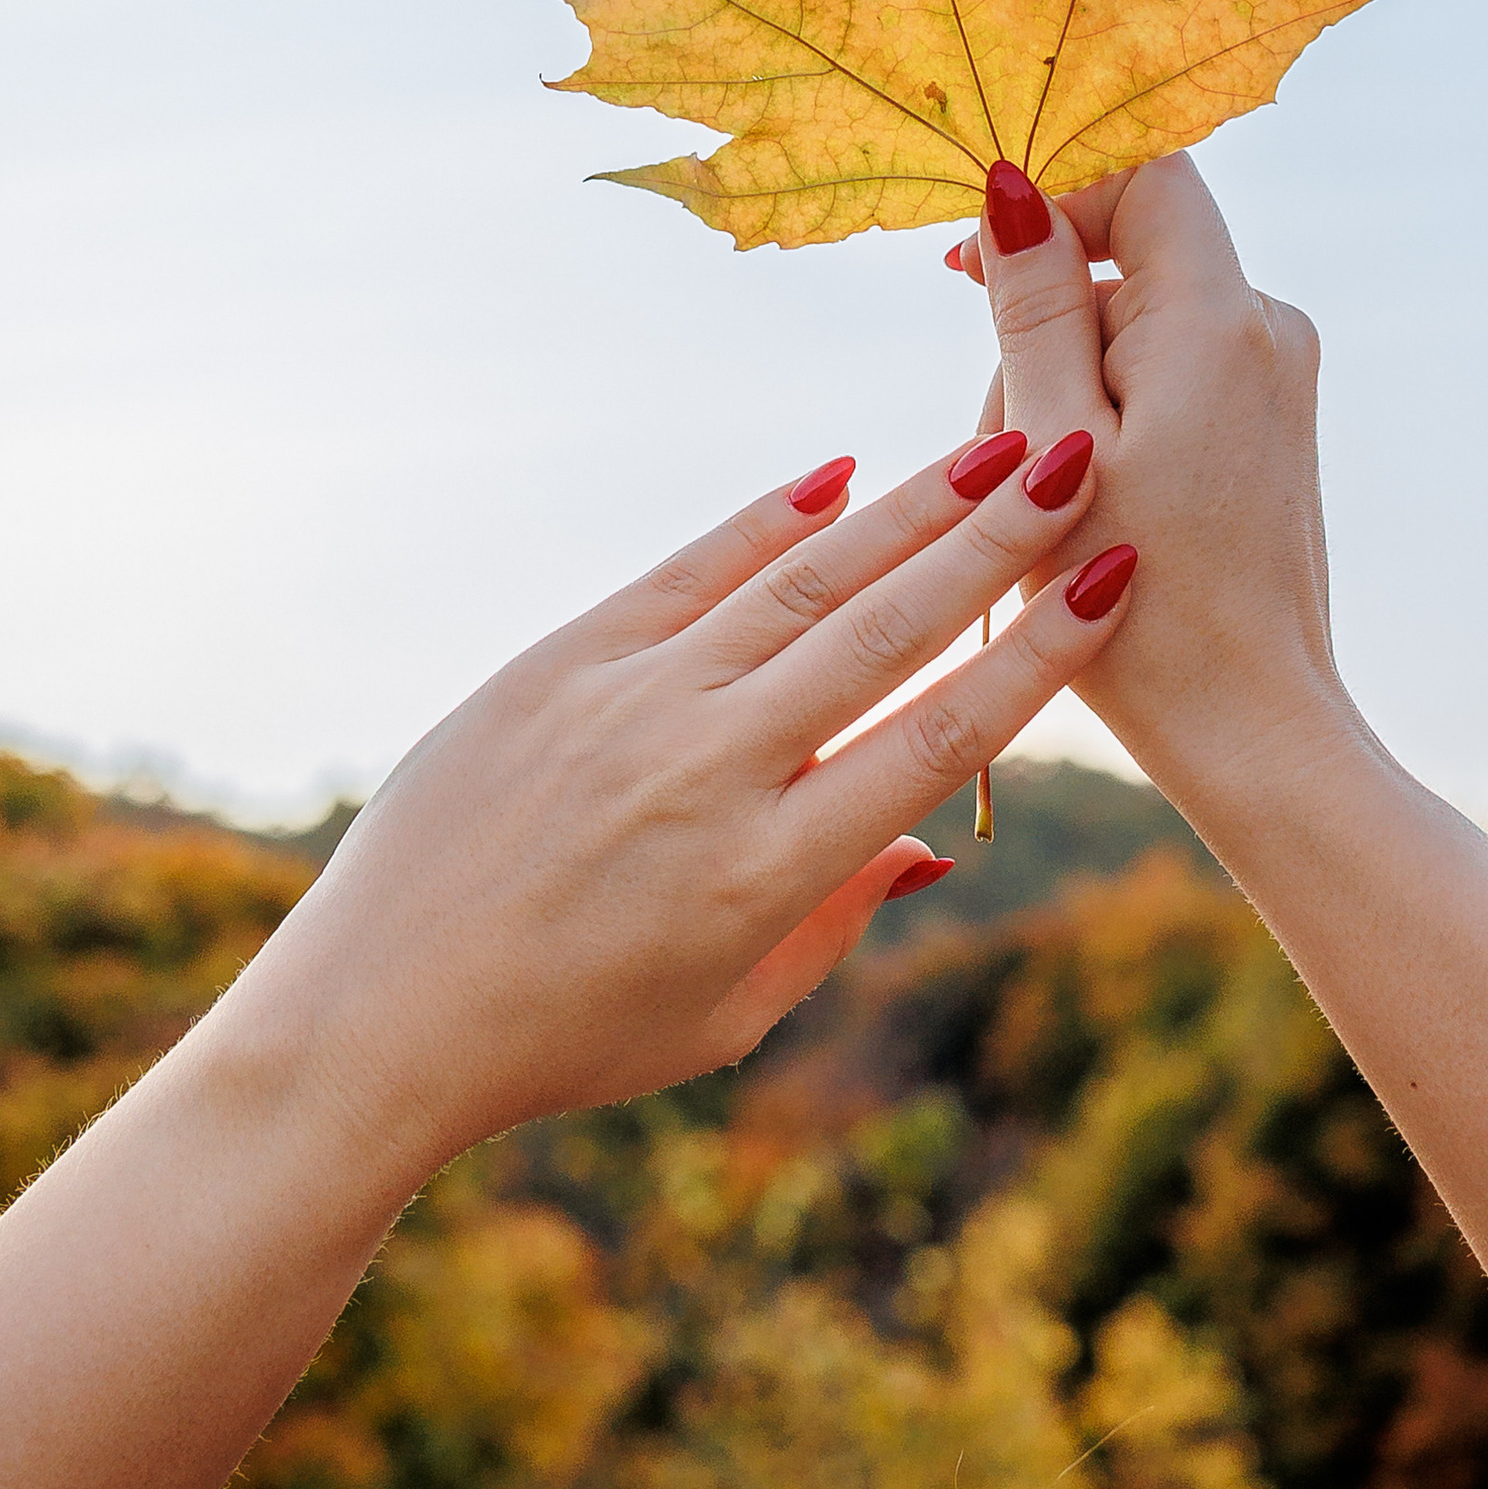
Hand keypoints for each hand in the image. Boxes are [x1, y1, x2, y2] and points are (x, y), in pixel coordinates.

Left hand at [252, 422, 1140, 1179]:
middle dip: (992, 546)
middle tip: (1078, 466)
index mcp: (761, 875)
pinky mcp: (562, 660)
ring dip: (906, 511)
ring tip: (992, 452)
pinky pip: (686, 572)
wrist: (378, 1011)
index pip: (933, 743)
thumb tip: (932, 839)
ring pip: (797, 582)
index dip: (1034, 660)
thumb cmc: (566, 1036)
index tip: (1108, 585)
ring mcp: (630, 703)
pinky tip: (840, 475)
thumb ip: (836, 921)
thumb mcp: (726, 1017)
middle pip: (880, 635)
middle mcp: (706, 772)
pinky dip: (766, 520)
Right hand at [947, 152, 1362, 819]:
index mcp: (1218, 316)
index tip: (968, 266)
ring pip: (1132, 320)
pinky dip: (1107, 416)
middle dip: (1042, 323)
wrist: (1250, 725)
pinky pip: (1164, 369)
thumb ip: (1031, 303)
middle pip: (1124, 253)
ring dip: (1066, 384)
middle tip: (1010, 444)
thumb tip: (1009, 182)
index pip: (1142, 168)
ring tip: (1048, 501)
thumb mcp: (1050, 445)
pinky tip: (1091, 504)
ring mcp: (1274, 374)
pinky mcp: (1266, 419)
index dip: (1051, 191)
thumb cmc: (1136, 601)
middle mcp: (1265, 326)